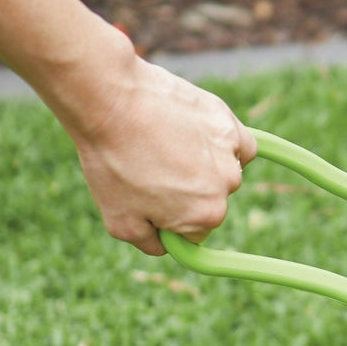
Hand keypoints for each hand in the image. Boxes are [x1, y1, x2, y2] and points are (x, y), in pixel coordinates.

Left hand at [63, 28, 256, 255]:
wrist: (111, 100)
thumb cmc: (112, 162)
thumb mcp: (119, 222)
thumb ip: (151, 244)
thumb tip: (167, 245)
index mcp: (204, 216)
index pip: (194, 231)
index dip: (170, 218)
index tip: (149, 198)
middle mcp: (226, 186)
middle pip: (211, 200)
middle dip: (187, 191)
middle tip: (151, 168)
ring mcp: (230, 150)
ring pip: (224, 170)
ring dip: (204, 164)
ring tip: (164, 144)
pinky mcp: (227, 119)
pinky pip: (236, 142)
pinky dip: (221, 142)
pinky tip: (192, 133)